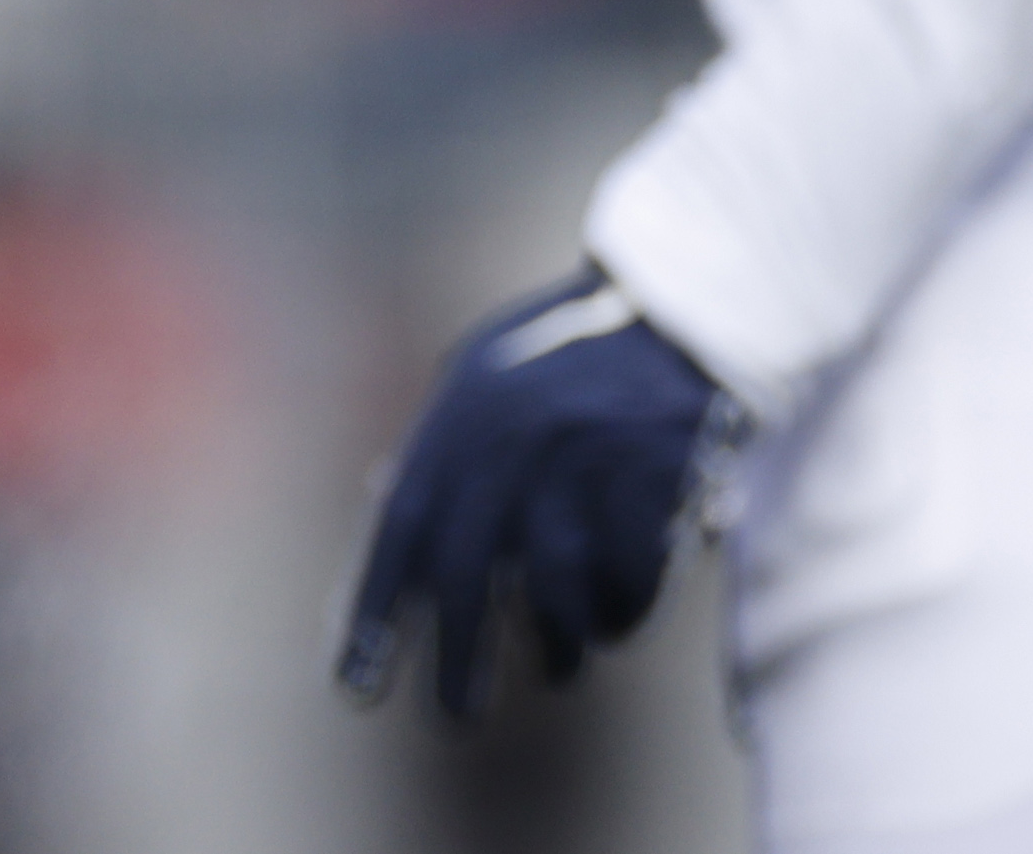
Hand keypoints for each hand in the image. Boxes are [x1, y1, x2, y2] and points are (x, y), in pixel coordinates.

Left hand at [341, 267, 736, 721]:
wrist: (677, 315)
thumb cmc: (566, 354)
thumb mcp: (484, 374)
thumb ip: (441, 445)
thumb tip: (387, 509)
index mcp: (462, 410)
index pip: (404, 527)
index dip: (375, 612)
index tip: (356, 687)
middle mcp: (512, 439)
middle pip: (469, 573)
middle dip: (458, 658)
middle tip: (453, 717)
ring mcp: (583, 464)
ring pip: (556, 594)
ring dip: (557, 646)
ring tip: (559, 667)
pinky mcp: (649, 486)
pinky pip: (628, 586)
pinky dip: (622, 613)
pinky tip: (619, 615)